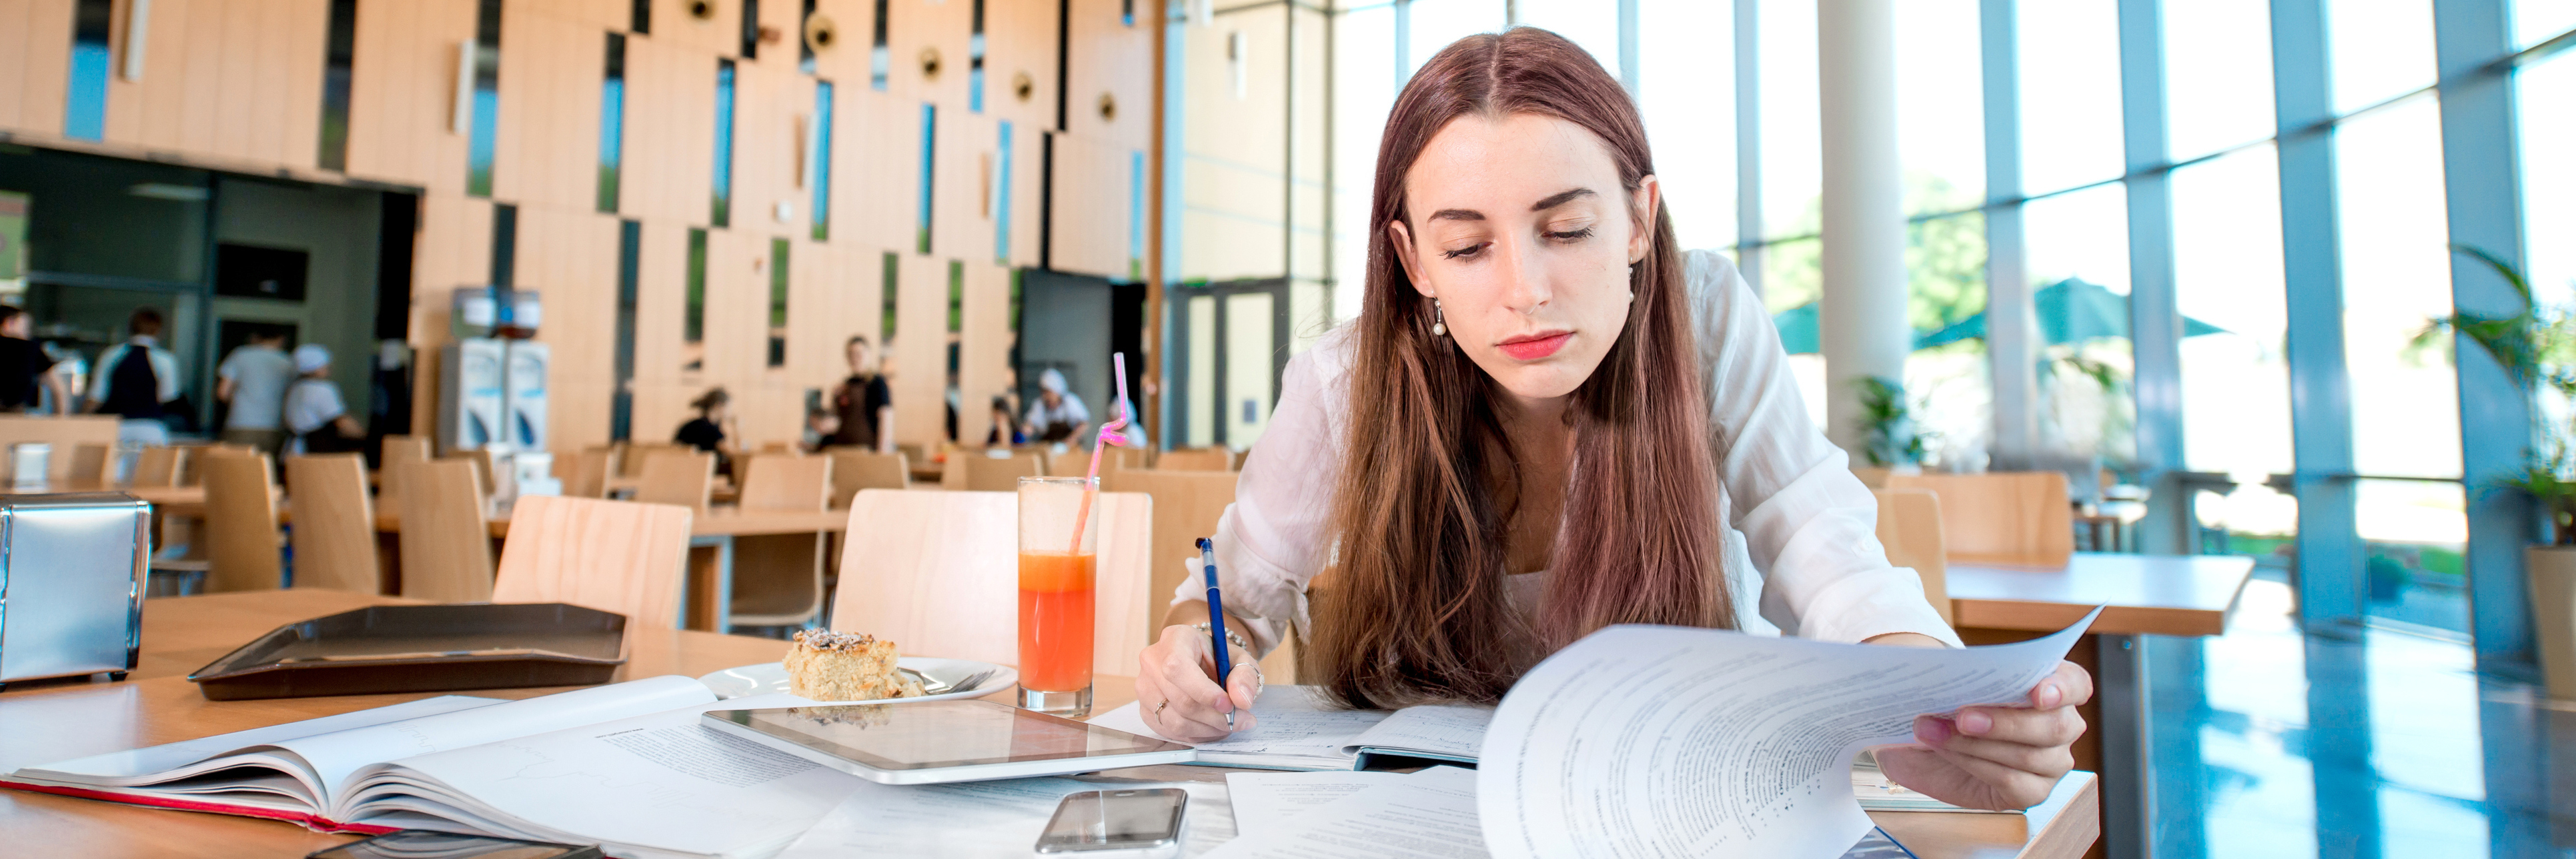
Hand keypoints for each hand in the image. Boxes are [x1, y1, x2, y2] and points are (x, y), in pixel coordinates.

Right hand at [1134, 624, 1260, 741]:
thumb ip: (1244, 677)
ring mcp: (1145, 687)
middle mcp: (1152, 661)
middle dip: (1216, 717)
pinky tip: (1212, 727)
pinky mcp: (1145, 709)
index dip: (1204, 692)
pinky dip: (1196, 734)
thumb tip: (1241, 700)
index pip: (1177, 668)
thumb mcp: (1239, 659)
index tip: (1229, 705)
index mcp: (1174, 639)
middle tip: (1242, 720)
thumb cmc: (1218, 659)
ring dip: (1208, 729)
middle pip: (1180, 700)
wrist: (1202, 664)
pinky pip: (1170, 732)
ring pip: (1175, 721)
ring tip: (1229, 724)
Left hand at [1875, 660, 2091, 809]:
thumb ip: (1966, 673)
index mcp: (2054, 686)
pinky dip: (1973, 764)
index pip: (2076, 685)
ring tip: (1932, 731)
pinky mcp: (2032, 792)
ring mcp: (2052, 762)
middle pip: (2055, 726)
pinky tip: (1944, 751)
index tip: (2037, 693)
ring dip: (1974, 744)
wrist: (1923, 738)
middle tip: (1961, 716)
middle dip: (2005, 721)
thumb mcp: (1951, 681)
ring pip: (2029, 756)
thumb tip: (1953, 673)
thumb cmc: (1947, 702)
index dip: (2062, 688)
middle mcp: (2062, 725)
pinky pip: (2012, 781)